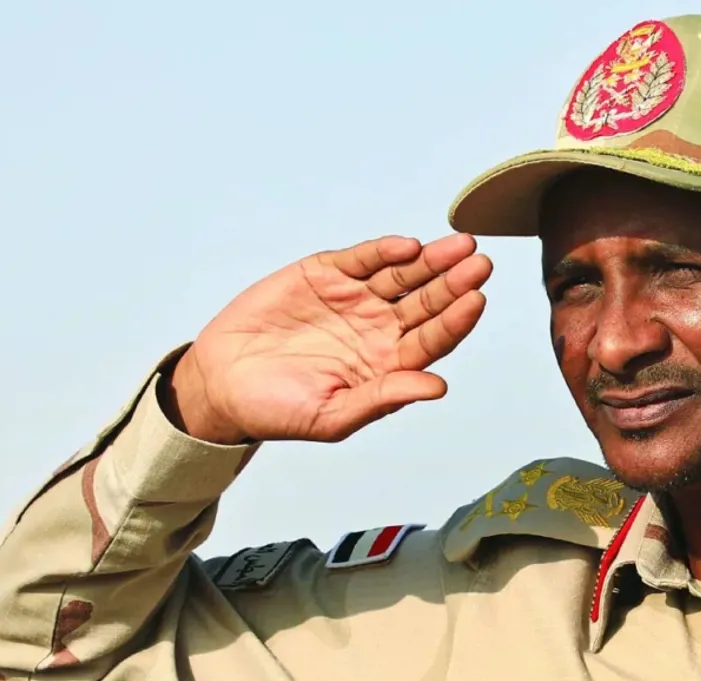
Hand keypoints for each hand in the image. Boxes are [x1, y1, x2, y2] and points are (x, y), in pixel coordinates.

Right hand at [164, 233, 491, 443]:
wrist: (221, 385)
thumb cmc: (279, 410)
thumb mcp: (333, 415)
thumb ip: (385, 397)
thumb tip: (437, 387)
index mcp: (390, 364)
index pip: (434, 339)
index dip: (456, 320)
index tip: (476, 301)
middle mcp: (381, 329)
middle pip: (428, 302)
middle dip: (455, 282)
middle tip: (478, 264)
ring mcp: (356, 299)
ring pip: (404, 275)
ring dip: (432, 260)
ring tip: (458, 245)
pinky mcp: (326, 275)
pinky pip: (363, 259)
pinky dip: (384, 251)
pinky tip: (407, 247)